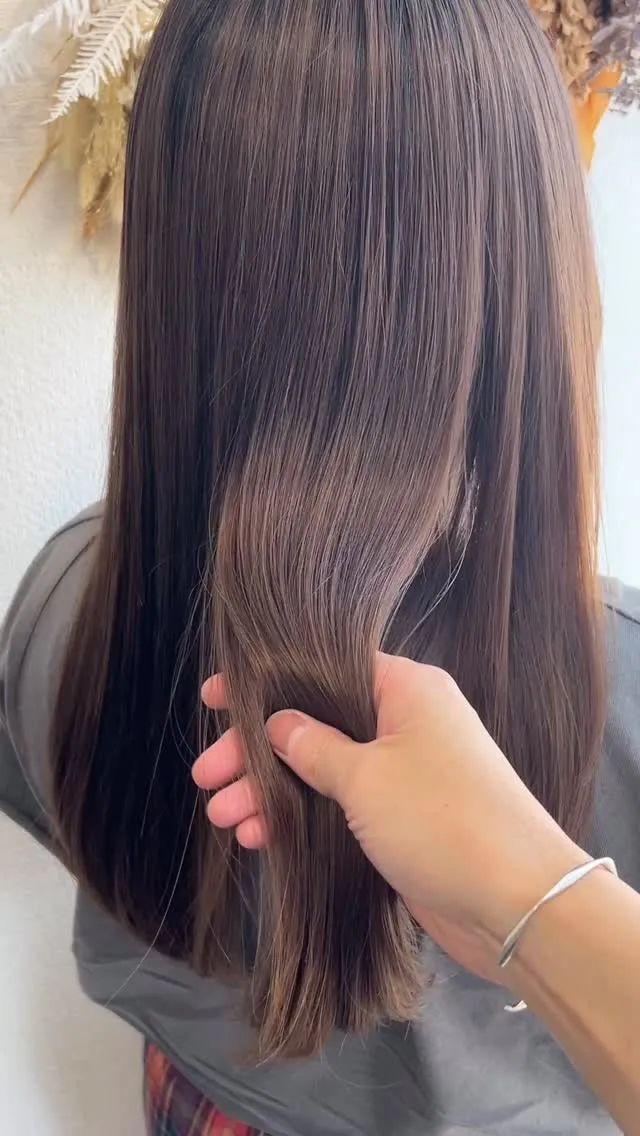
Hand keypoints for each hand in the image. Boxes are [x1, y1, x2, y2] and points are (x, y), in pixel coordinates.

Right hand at [193, 654, 583, 983]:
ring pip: (323, 768)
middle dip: (258, 750)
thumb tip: (279, 723)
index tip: (215, 698)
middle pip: (316, 721)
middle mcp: (406, 721)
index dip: (266, 683)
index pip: (323, 667)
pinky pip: (340, 805)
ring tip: (222, 817)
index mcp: (406, 688)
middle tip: (207, 776)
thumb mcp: (365, 777)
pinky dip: (302, 816)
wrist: (518, 902)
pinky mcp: (403, 819)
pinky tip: (259, 837)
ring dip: (273, 790)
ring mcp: (406, 772)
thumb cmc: (441, 820)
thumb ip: (313, 747)